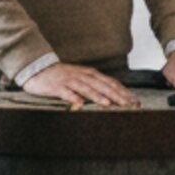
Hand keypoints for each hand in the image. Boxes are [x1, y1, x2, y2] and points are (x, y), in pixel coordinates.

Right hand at [22, 62, 138, 108]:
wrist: (38, 68)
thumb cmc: (63, 77)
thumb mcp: (82, 78)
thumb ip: (96, 86)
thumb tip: (113, 96)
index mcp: (91, 74)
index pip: (111, 83)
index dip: (124, 92)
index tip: (135, 102)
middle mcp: (83, 76)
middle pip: (103, 86)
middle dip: (117, 96)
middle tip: (128, 105)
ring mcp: (70, 80)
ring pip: (86, 88)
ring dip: (98, 96)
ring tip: (108, 104)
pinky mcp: (57, 86)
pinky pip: (66, 92)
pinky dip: (73, 97)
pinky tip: (80, 104)